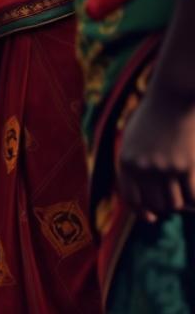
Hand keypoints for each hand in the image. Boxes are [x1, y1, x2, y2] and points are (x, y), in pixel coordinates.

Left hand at [118, 84, 194, 222]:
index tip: (153, 217)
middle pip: (157, 204)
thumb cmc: (153, 117)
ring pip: (176, 204)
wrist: (171, 96)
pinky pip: (193, 198)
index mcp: (126, 160)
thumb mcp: (134, 139)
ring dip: (183, 203)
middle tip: (174, 198)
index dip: (143, 211)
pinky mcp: (186, 165)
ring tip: (185, 191)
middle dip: (166, 205)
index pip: (132, 199)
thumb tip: (145, 203)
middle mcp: (143, 167)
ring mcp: (165, 167)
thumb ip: (135, 165)